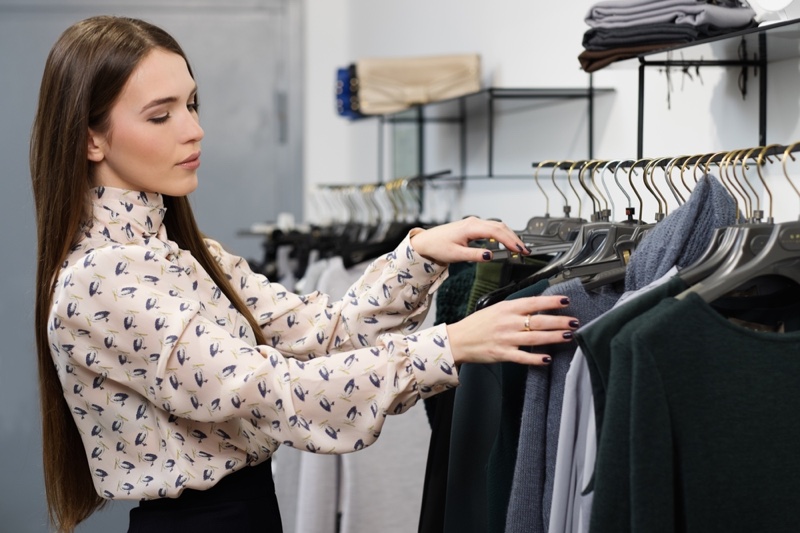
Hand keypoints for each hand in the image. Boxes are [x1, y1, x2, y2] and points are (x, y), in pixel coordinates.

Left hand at [409, 216, 528, 264]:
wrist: (426, 242)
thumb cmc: (438, 246)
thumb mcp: (456, 255)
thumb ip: (474, 255)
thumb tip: (490, 256)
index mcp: (471, 227)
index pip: (497, 232)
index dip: (510, 241)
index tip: (520, 250)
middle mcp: (474, 222)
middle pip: (501, 227)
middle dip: (514, 239)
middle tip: (525, 251)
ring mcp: (474, 223)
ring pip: (498, 226)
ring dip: (510, 236)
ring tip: (519, 249)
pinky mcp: (473, 227)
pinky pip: (492, 228)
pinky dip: (502, 235)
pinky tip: (506, 243)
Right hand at [445, 296, 577, 365]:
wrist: (458, 340)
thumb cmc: (477, 324)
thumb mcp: (495, 308)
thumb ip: (515, 308)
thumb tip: (537, 305)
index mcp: (506, 308)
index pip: (533, 302)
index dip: (551, 302)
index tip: (565, 301)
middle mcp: (508, 322)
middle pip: (538, 321)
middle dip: (559, 321)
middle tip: (574, 321)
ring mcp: (506, 338)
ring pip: (535, 337)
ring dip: (554, 337)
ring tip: (568, 336)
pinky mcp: (502, 354)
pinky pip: (523, 357)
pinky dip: (536, 358)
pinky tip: (547, 358)